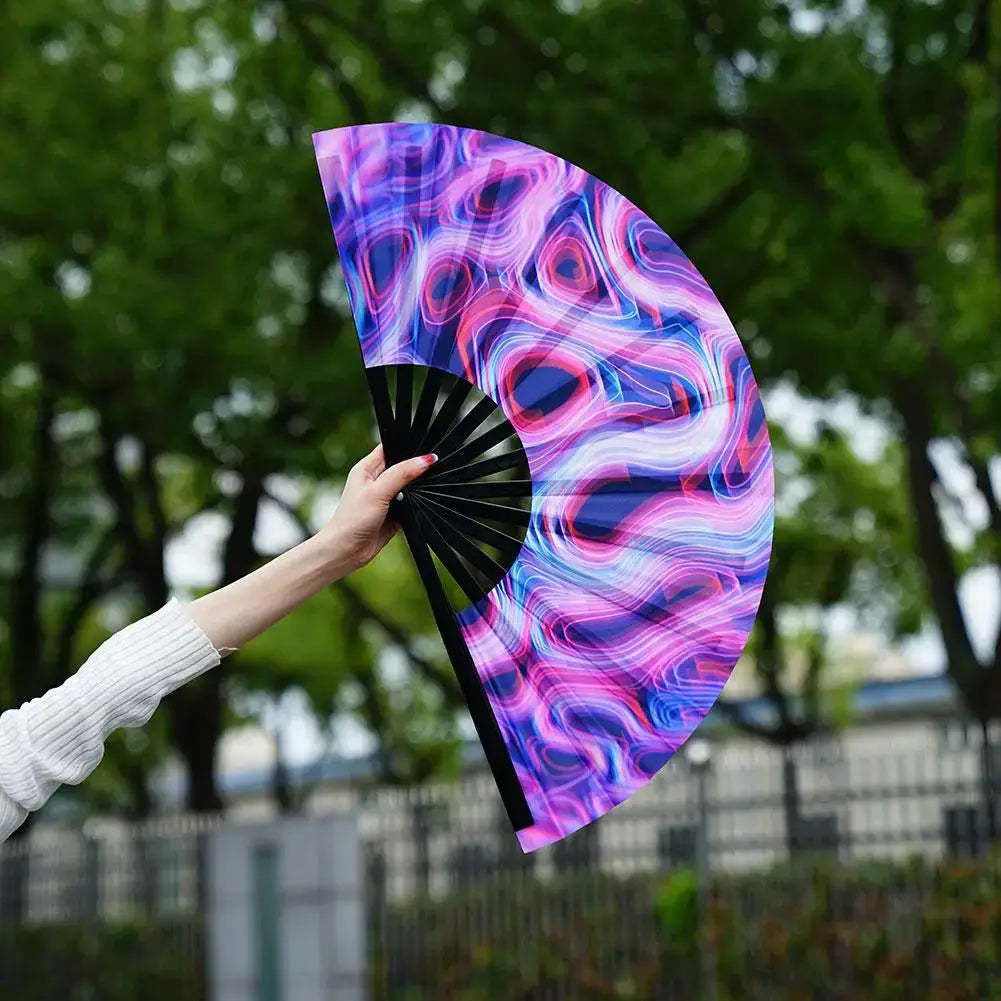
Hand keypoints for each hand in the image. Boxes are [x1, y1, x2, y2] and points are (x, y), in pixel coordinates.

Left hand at [318, 444, 436, 572]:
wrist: (346, 551)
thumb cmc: (352, 520)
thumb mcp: (378, 491)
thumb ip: (402, 474)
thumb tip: (425, 460)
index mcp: (367, 468)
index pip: (390, 448)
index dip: (406, 446)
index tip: (426, 446)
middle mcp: (376, 481)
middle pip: (403, 467)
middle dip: (416, 468)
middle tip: (434, 467)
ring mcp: (385, 498)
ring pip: (409, 487)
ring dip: (418, 489)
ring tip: (429, 487)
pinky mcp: (393, 514)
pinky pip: (411, 506)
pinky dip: (417, 506)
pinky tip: (424, 506)